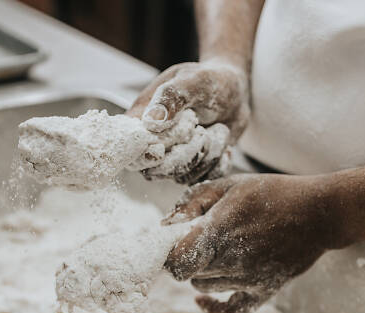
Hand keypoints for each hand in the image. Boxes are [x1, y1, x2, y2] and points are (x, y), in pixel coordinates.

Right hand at [126, 61, 249, 183]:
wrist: (233, 90)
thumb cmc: (208, 80)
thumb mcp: (191, 81)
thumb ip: (170, 98)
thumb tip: (150, 123)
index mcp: (140, 122)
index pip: (131, 151)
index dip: (149, 152)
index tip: (170, 140)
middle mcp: (152, 145)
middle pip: (156, 171)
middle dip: (185, 152)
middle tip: (199, 127)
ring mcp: (173, 160)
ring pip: (183, 177)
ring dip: (208, 153)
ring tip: (217, 127)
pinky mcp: (194, 169)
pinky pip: (205, 179)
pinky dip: (220, 161)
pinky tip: (222, 140)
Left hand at [163, 174, 344, 312]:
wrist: (319, 212)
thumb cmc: (270, 193)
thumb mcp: (227, 186)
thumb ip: (191, 204)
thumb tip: (165, 225)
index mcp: (218, 231)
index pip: (174, 261)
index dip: (167, 252)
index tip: (173, 240)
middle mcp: (231, 260)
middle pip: (186, 274)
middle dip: (185, 257)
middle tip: (197, 239)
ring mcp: (248, 279)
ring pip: (203, 286)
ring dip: (201, 272)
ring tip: (216, 249)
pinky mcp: (264, 290)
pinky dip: (212, 310)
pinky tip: (201, 300)